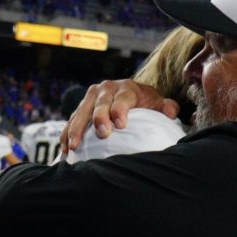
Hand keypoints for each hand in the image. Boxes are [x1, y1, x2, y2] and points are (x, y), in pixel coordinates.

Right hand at [60, 79, 179, 151]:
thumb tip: (171, 111)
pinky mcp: (81, 108)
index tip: (120, 124)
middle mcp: (106, 89)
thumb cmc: (146, 103)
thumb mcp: (158, 103)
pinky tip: (65, 149)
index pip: (123, 98)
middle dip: (99, 118)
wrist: (130, 94)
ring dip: (77, 129)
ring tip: (74, 146)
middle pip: (100, 104)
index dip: (120, 109)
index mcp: (126, 87)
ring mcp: (91, 98)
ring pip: (82, 113)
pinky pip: (72, 121)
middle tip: (102, 134)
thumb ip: (166, 107)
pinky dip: (67, 134)